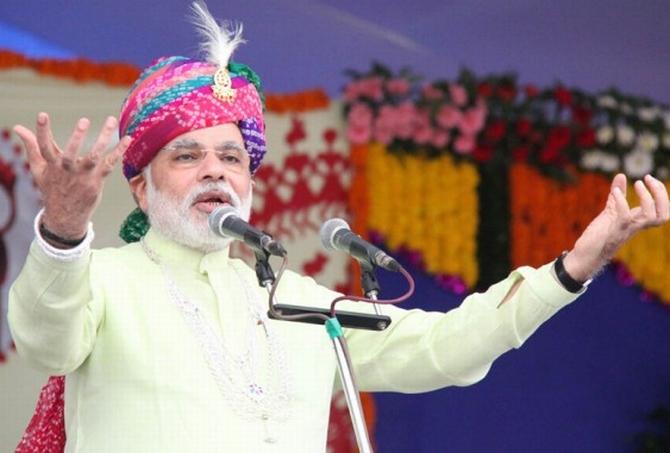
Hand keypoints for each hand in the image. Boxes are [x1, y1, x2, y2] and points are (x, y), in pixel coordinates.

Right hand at [13, 112, 130, 240]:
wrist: (66, 215)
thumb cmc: (52, 187)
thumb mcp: (39, 168)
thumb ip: (31, 146)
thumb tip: (17, 127)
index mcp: (51, 166)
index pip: (43, 146)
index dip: (41, 131)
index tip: (42, 114)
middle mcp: (67, 171)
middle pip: (71, 153)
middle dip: (76, 137)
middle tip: (84, 120)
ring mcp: (84, 176)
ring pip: (94, 156)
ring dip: (104, 138)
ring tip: (111, 120)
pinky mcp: (97, 181)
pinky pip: (110, 164)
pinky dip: (119, 151)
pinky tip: (129, 138)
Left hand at [563, 173, 669, 281]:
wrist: (585, 255)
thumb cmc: (600, 234)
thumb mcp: (610, 211)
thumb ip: (617, 195)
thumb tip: (621, 175)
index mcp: (639, 221)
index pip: (663, 210)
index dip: (662, 193)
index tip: (649, 178)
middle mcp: (637, 226)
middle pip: (664, 214)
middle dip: (661, 194)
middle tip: (647, 178)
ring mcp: (626, 230)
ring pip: (650, 216)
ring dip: (646, 197)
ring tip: (637, 183)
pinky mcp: (614, 232)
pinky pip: (625, 217)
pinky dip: (622, 202)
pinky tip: (614, 191)